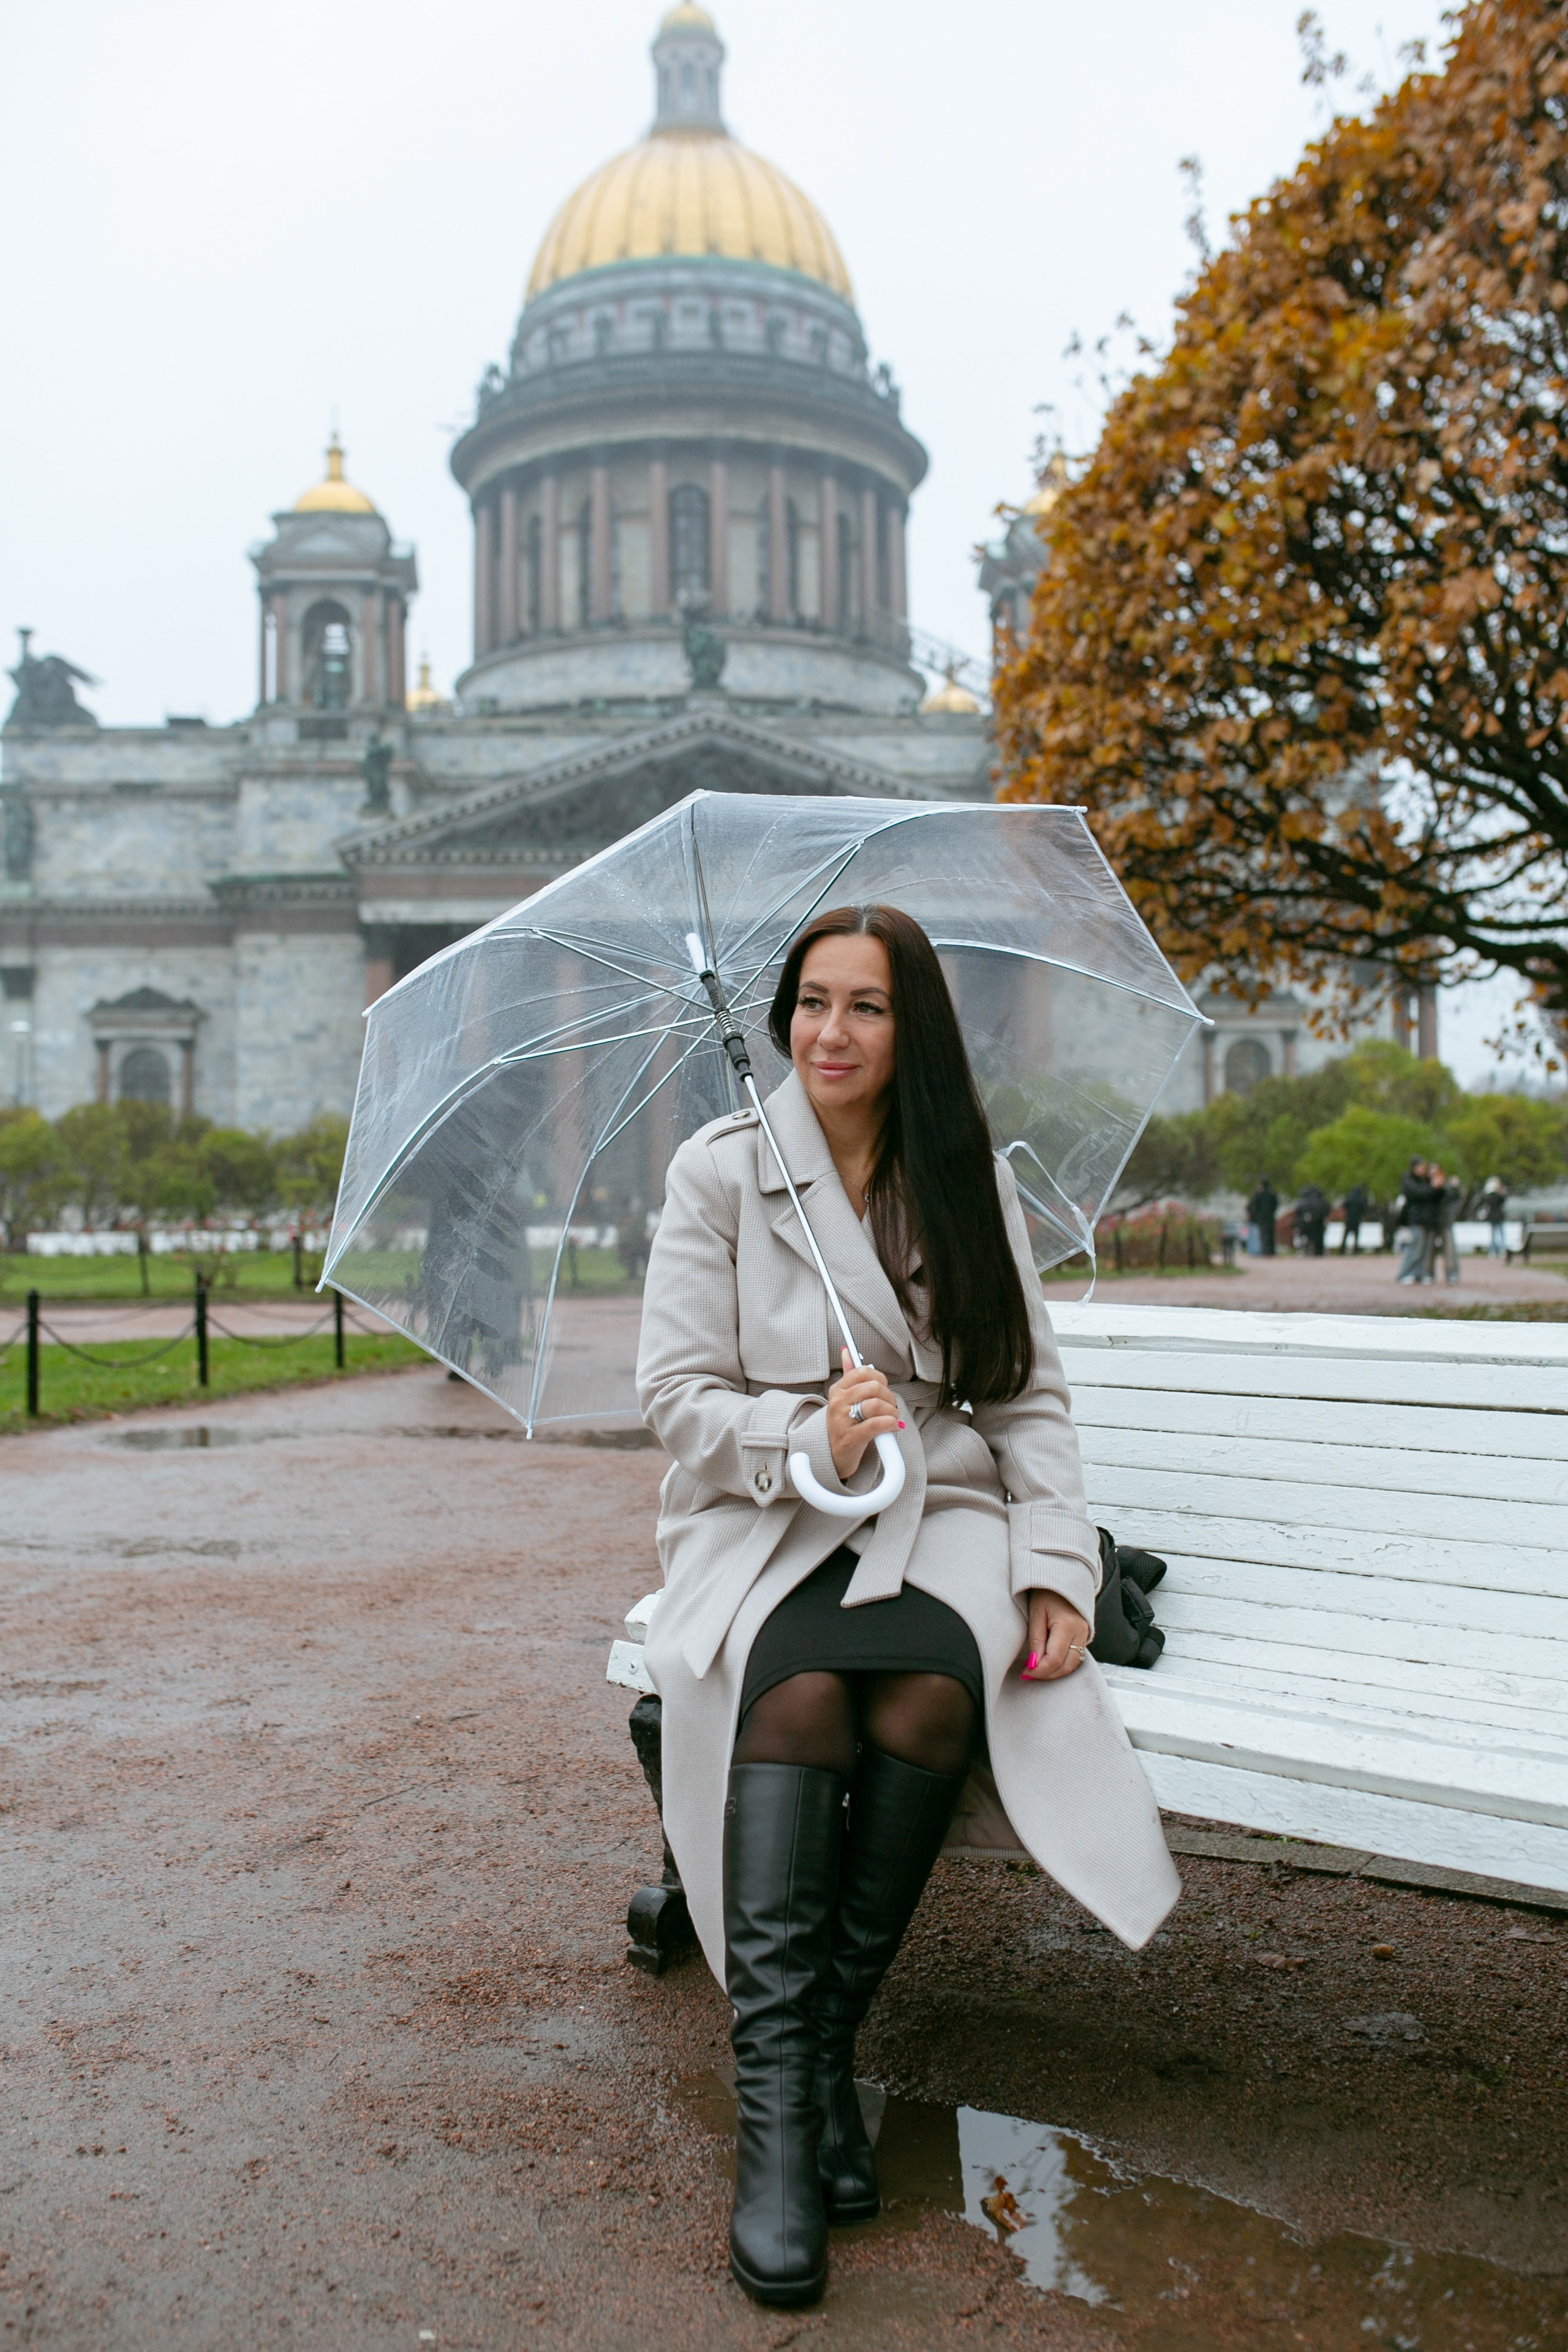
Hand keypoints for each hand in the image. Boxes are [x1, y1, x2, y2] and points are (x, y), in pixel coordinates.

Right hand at [826, 1347, 903, 1479]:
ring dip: (892, 1412)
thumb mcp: (843, 1399)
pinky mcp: (851, 1438)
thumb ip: (848, 1375)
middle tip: (891, 1407)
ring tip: (892, 1419)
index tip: (883, 1389)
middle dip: (889, 1397)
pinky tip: (894, 1427)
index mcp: (837, 1390)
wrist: (833, 1456)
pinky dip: (890, 1424)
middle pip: (874, 1387)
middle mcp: (838, 1403)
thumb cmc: (844, 1426)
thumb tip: (847, 1351)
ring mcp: (842, 1421)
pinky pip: (876, 1424)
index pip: (863, 1372)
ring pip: (876, 1405)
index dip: (880, 1379)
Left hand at [1019, 1589, 1090, 1679]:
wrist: (1062, 1577)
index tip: (1026, 1672)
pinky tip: (1049, 1664)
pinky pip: (1076, 1657)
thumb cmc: (1046, 1592)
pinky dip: (1063, 1664)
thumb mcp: (1036, 1613)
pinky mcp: (1084, 1635)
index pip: (1055, 1659)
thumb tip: (1034, 1664)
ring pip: (1073, 1664)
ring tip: (1037, 1671)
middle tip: (1029, 1675)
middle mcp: (1080, 1632)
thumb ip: (1036, 1640)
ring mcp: (1085, 1634)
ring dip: (1055, 1672)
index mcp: (1067, 1625)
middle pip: (1066, 1665)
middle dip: (1047, 1675)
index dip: (1040, 1671)